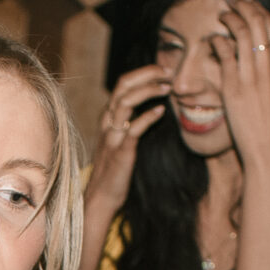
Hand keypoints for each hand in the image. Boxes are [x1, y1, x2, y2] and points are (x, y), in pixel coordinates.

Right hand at [84, 64, 169, 217]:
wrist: (101, 197)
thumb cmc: (115, 169)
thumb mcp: (121, 140)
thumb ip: (131, 122)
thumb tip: (154, 108)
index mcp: (108, 117)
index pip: (123, 83)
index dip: (144, 73)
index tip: (163, 72)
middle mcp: (108, 122)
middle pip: (123, 85)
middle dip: (147, 74)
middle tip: (168, 72)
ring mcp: (113, 136)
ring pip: (125, 102)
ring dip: (148, 90)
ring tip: (167, 88)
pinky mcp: (120, 152)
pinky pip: (133, 129)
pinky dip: (148, 117)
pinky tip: (161, 111)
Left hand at [212, 0, 269, 179]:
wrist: (269, 151)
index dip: (260, 11)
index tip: (251, 5)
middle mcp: (269, 66)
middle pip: (256, 23)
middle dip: (244, 7)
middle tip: (235, 3)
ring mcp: (250, 76)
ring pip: (239, 34)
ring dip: (230, 18)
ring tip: (224, 15)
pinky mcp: (232, 87)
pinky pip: (224, 54)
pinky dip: (218, 41)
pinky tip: (215, 39)